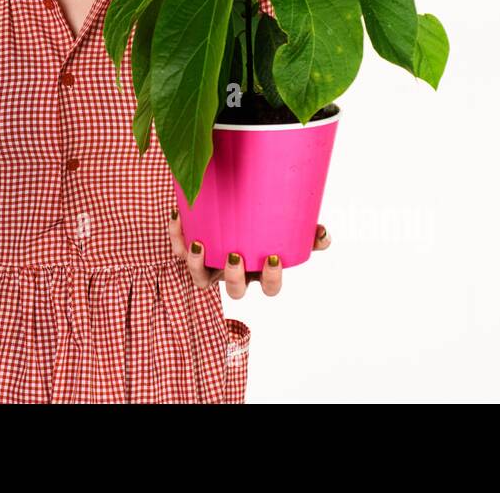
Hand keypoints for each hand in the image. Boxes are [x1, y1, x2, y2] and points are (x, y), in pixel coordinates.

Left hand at [170, 209, 330, 298]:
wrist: (231, 209)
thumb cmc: (266, 225)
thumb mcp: (288, 228)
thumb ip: (307, 232)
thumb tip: (323, 234)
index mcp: (261, 270)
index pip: (271, 288)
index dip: (271, 280)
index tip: (273, 258)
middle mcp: (235, 274)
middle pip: (235, 290)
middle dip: (234, 277)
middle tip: (236, 256)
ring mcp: (211, 266)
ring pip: (200, 279)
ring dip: (198, 265)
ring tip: (200, 244)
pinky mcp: (189, 252)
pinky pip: (177, 250)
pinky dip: (176, 235)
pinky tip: (179, 215)